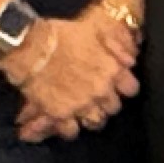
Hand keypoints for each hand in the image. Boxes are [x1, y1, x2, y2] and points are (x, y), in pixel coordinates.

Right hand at [7, 12, 136, 142]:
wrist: (31, 47)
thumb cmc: (62, 34)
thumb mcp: (95, 31)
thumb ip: (115, 46)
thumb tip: (130, 58)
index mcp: (112, 70)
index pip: (131, 89)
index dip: (123, 87)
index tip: (116, 85)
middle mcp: (101, 91)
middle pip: (113, 107)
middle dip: (106, 102)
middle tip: (95, 96)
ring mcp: (82, 104)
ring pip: (96, 122)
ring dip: (91, 116)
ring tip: (83, 111)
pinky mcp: (60, 114)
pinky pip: (71, 131)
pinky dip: (69, 128)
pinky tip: (66, 121)